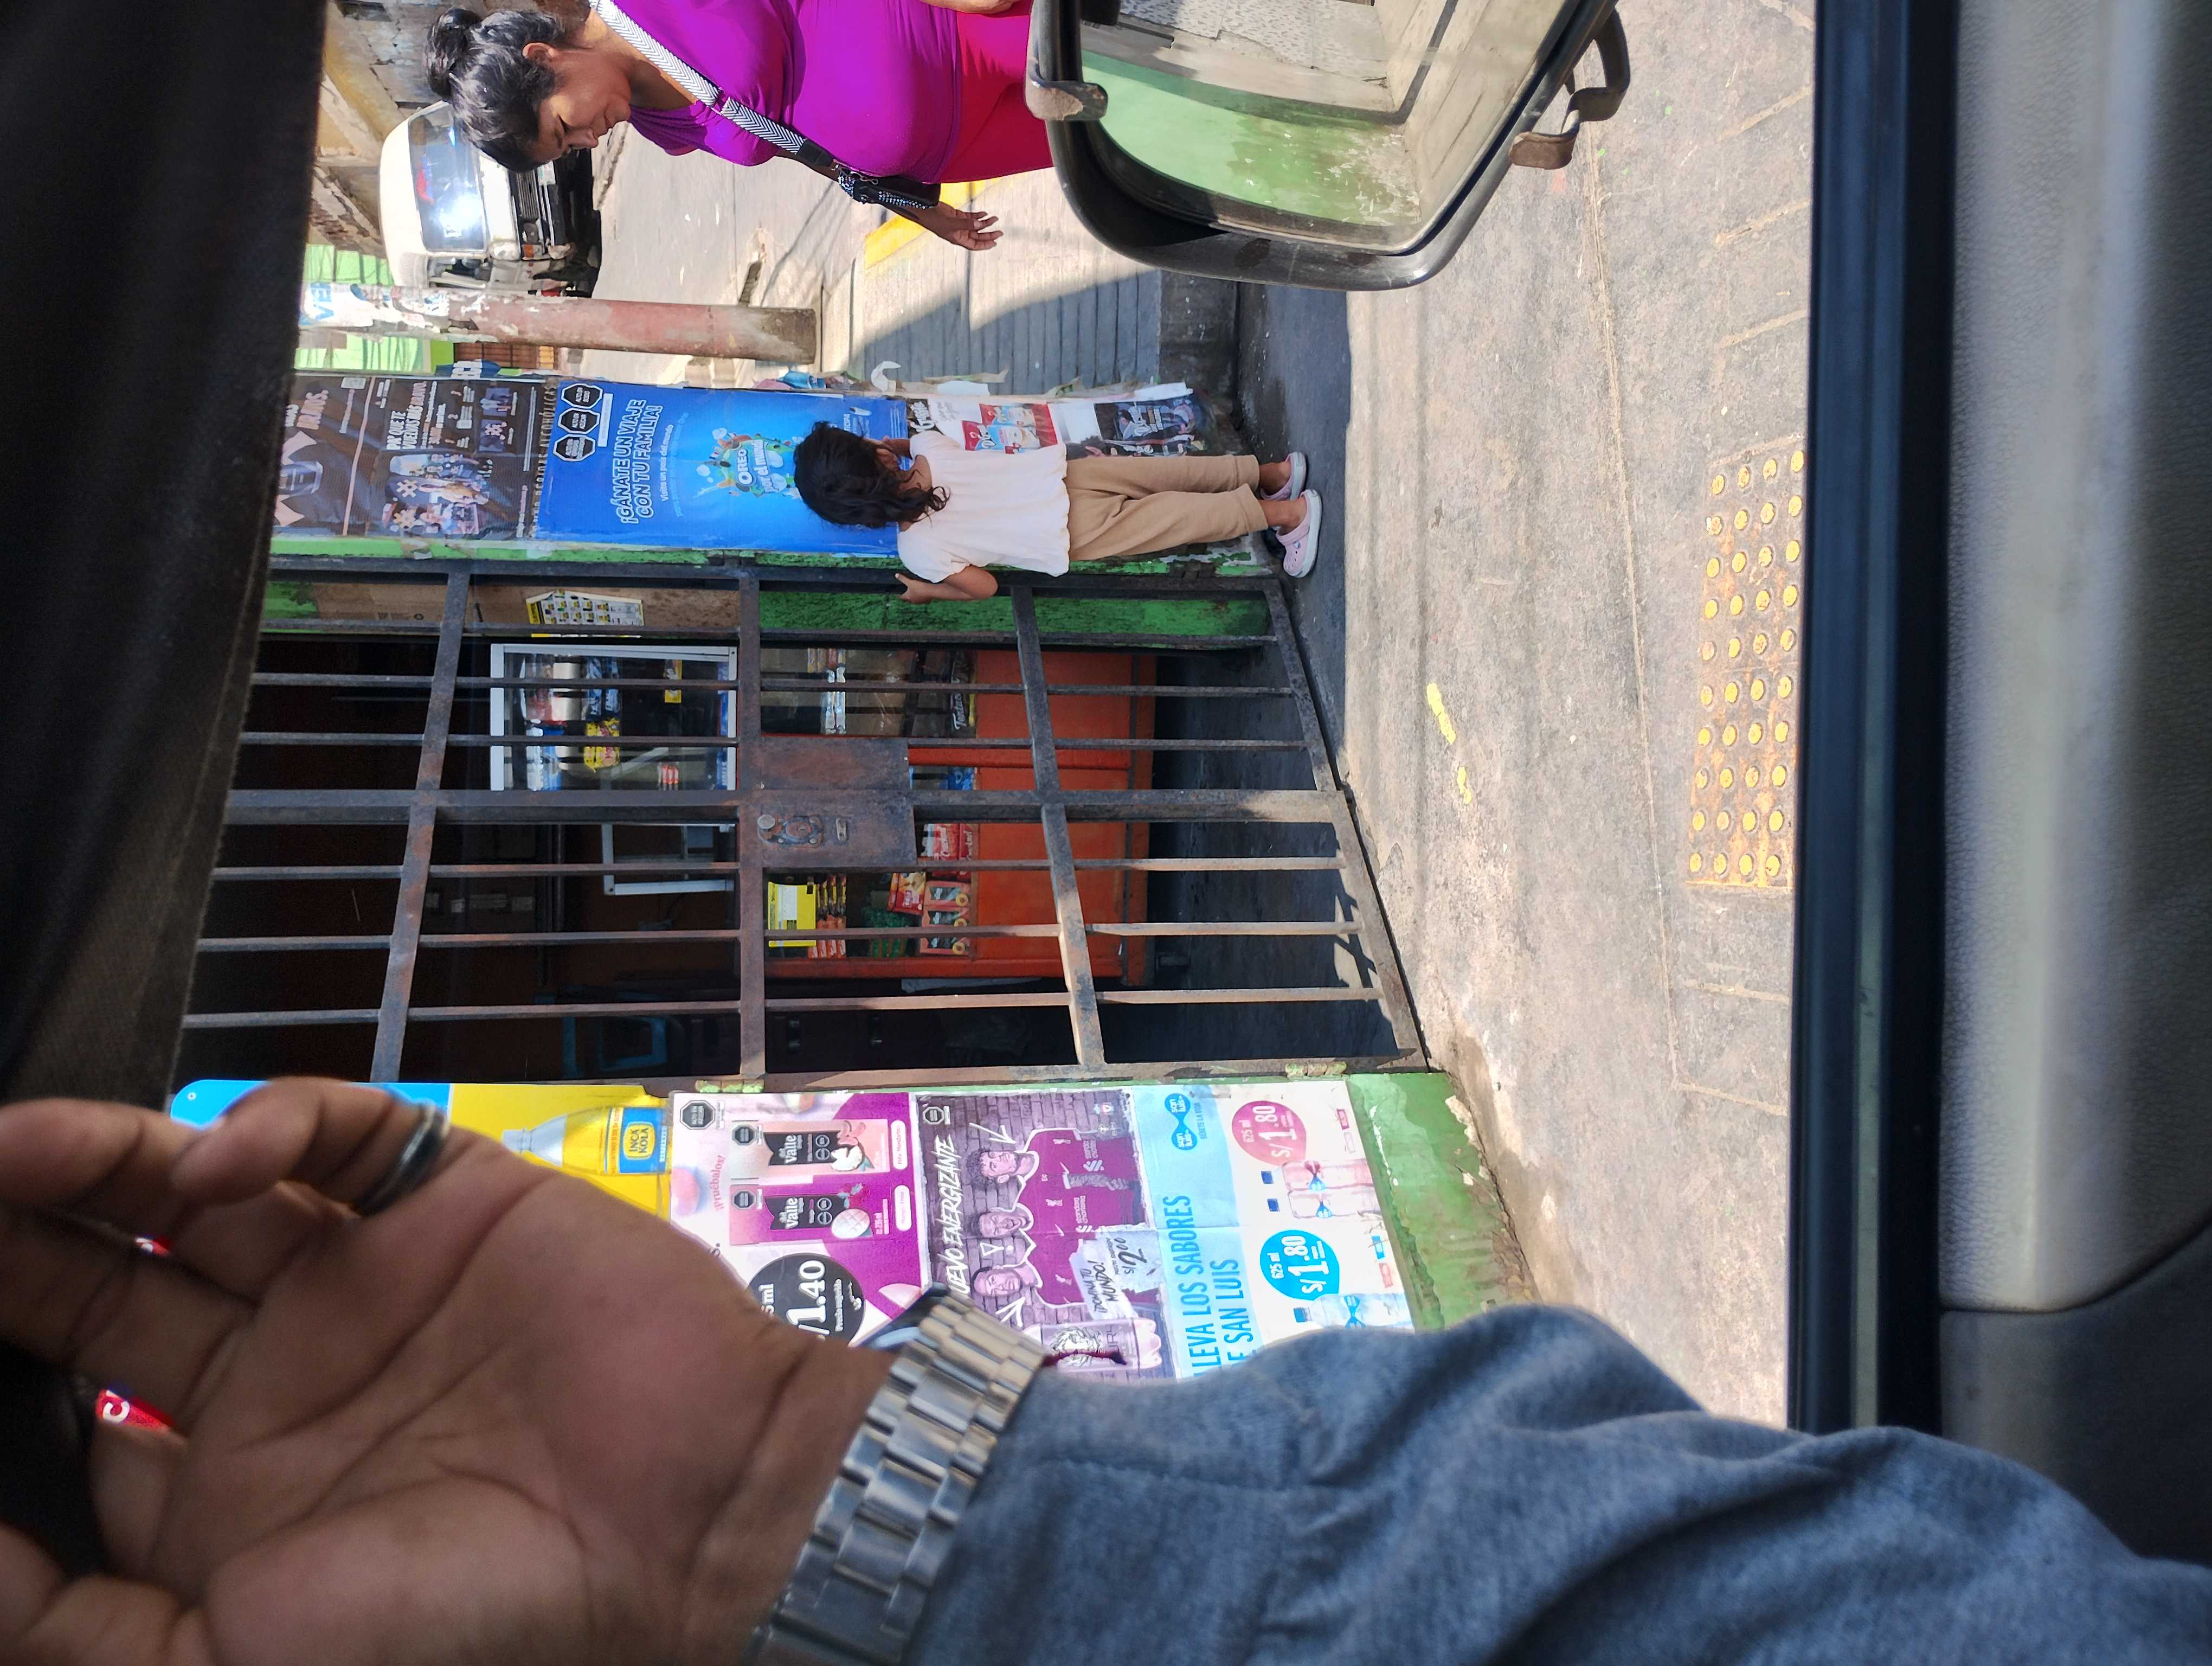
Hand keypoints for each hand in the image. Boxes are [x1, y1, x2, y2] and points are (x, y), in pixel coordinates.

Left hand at [0, 1080, 888, 1665]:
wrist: (687, 1520)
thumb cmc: (470, 1625)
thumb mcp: (228, 1665)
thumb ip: (69, 1630)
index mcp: (230, 1498)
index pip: (71, 1422)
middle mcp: (283, 1380)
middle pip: (106, 1286)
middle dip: (14, 1243)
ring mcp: (362, 1279)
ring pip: (195, 1190)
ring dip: (102, 1160)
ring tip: (19, 1148)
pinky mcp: (442, 1194)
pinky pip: (336, 1133)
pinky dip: (269, 1123)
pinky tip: (222, 1161)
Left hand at [896, 573, 934, 601]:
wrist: (931, 591)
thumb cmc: (920, 587)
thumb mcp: (910, 581)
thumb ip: (903, 578)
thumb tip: (896, 575)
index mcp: (908, 597)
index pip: (901, 597)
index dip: (899, 595)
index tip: (898, 593)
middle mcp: (913, 601)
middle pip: (908, 599)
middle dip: (906, 596)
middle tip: (906, 591)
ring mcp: (919, 602)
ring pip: (915, 600)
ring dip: (914, 597)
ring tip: (914, 592)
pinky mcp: (925, 601)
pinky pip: (921, 599)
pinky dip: (921, 597)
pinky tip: (922, 593)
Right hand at [914, 202, 1001, 250]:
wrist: (924, 209)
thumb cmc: (934, 219)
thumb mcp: (951, 222)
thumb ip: (967, 224)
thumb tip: (980, 225)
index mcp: (958, 238)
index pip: (974, 245)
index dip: (985, 245)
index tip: (995, 243)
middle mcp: (959, 233)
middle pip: (977, 236)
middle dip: (989, 234)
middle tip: (1000, 232)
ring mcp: (958, 224)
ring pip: (975, 226)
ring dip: (985, 223)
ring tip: (995, 218)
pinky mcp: (957, 215)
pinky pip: (970, 217)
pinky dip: (978, 215)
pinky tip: (984, 213)